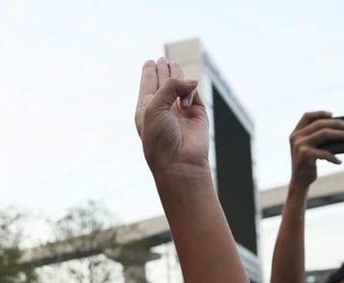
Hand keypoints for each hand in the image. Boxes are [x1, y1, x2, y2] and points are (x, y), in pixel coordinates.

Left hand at [134, 58, 208, 174]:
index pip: (148, 86)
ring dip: (177, 74)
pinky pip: (193, 93)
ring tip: (173, 64)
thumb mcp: (154, 106)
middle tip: (163, 60)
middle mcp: (163, 109)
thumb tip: (191, 80)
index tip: (150, 62)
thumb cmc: (159, 138)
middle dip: (164, 71)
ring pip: (180, 86)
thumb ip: (169, 85)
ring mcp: (180, 111)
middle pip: (164, 84)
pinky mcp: (197, 113)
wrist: (179, 161)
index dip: (149, 73)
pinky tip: (184, 105)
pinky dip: (189, 92)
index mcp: (146, 109)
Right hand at [288, 111, 343, 191]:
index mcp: (295, 133)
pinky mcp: (306, 155)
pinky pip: (325, 152)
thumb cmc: (307, 164)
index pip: (307, 116)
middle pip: (320, 123)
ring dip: (339, 134)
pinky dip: (334, 157)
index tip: (333, 114)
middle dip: (336, 123)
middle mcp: (296, 137)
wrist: (299, 181)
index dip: (320, 113)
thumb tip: (339, 129)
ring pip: (324, 133)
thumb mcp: (309, 148)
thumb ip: (316, 137)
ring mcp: (300, 146)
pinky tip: (338, 161)